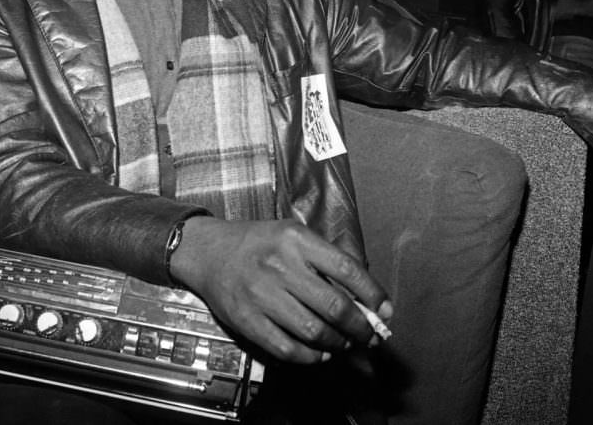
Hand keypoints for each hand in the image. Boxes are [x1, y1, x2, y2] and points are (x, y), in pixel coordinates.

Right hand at [170, 217, 391, 362]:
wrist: (208, 252)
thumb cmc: (258, 243)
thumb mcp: (292, 235)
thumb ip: (325, 260)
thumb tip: (363, 297)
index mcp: (296, 240)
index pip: (348, 270)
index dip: (373, 294)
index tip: (385, 310)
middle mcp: (280, 266)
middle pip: (335, 306)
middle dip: (360, 327)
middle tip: (368, 335)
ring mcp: (262, 295)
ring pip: (314, 331)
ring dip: (337, 343)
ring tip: (343, 343)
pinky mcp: (247, 320)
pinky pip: (287, 349)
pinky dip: (310, 356)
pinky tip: (319, 352)